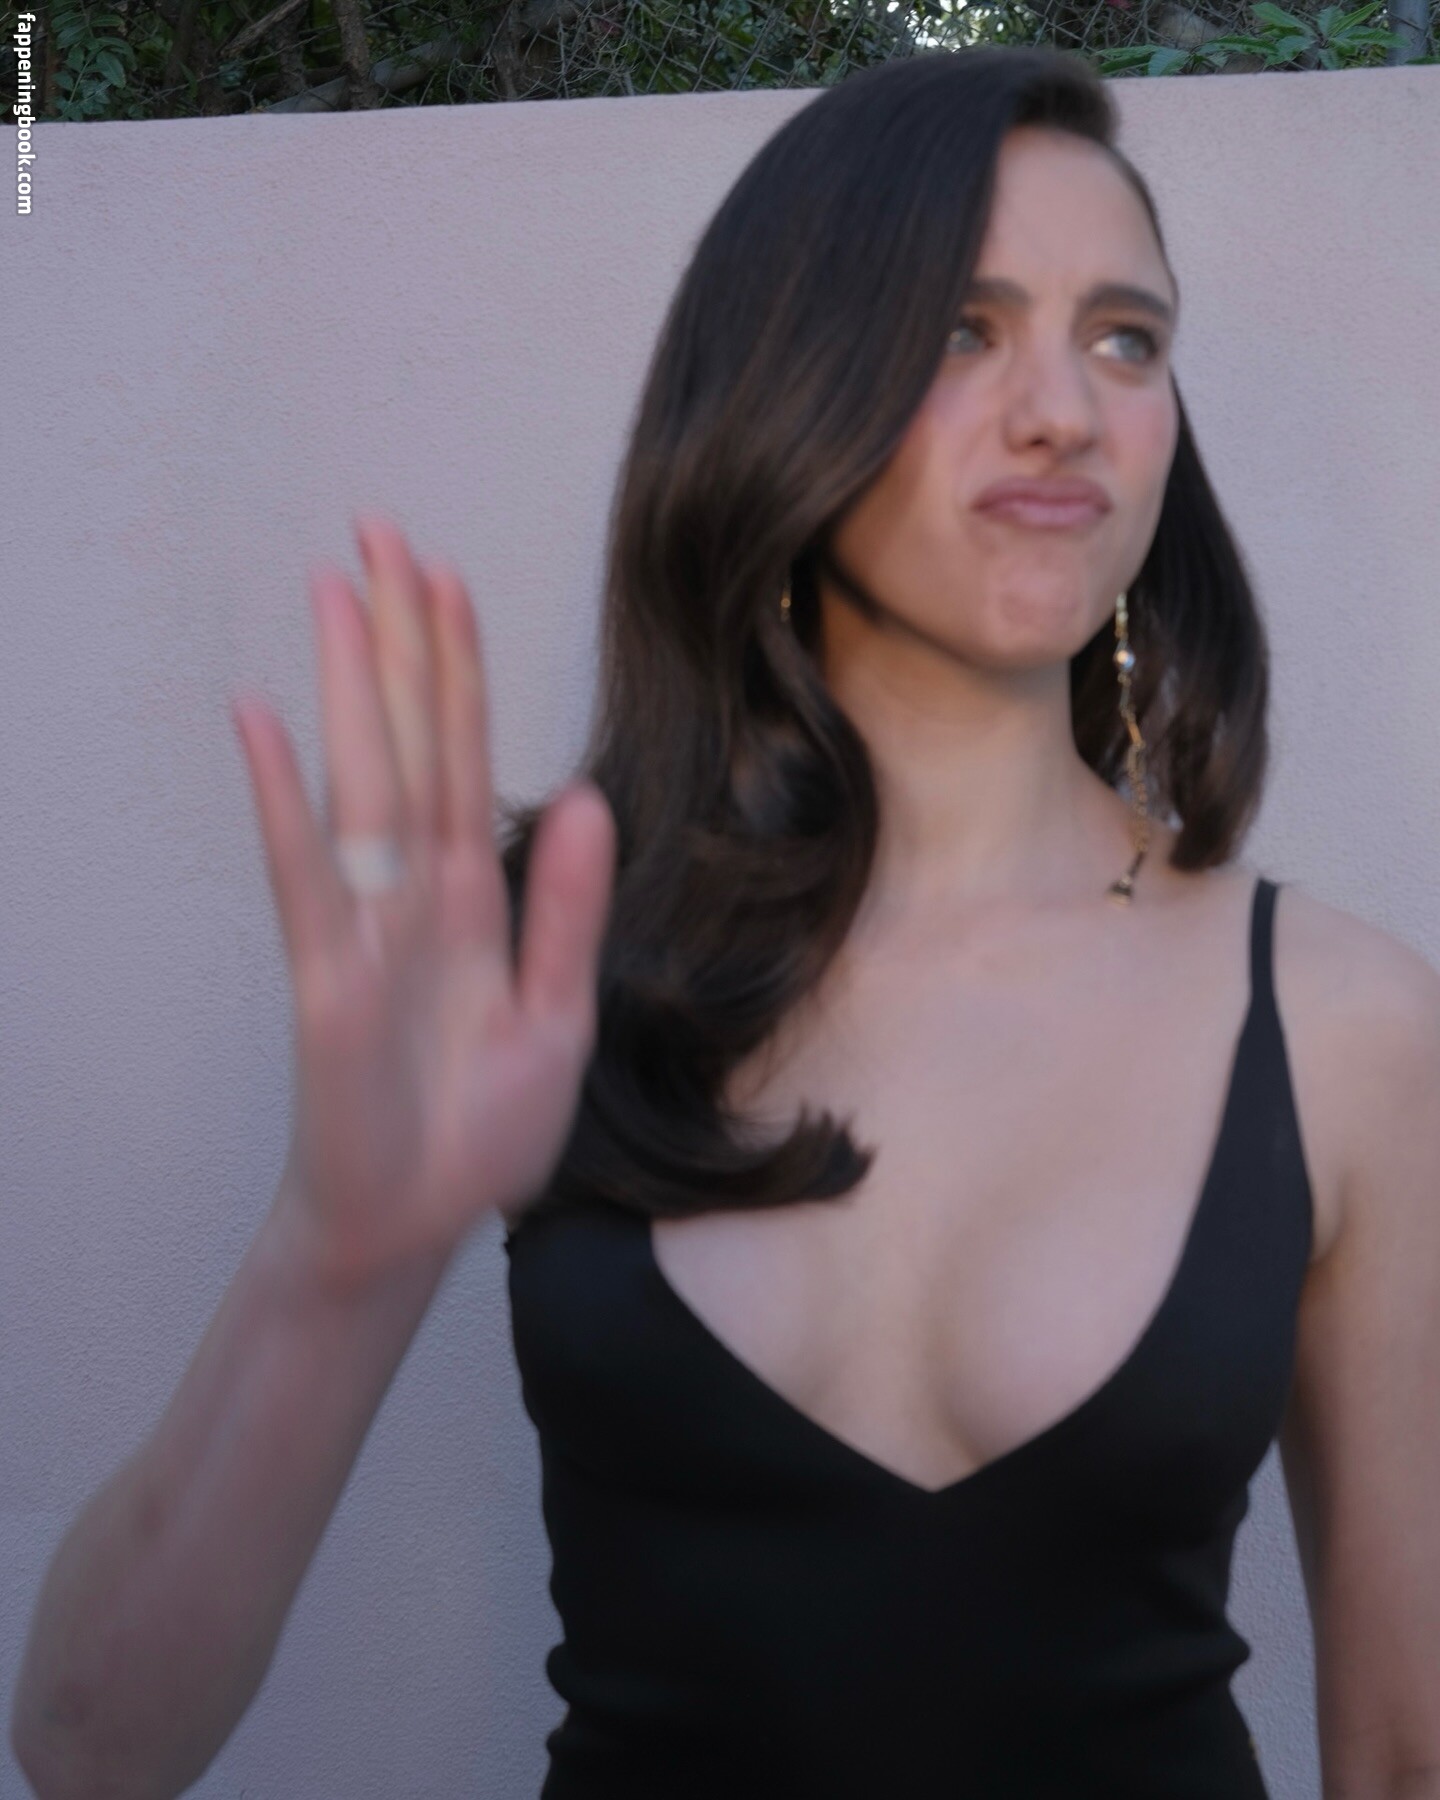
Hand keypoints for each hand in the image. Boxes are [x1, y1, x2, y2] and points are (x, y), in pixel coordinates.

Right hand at [232, 516, 615, 1292]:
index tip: (443, 576)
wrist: (413, 1222)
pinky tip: (264, 720)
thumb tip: (588, 798)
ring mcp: (365, 925)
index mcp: (474, 895)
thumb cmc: (478, 1126)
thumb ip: (568, 910)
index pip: (468, 754)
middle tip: (381, 531)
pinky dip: (286, 800)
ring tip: (338, 590)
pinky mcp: (324, 979)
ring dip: (351, 685)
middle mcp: (415, 891)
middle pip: (411, 739)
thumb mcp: (557, 1015)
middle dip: (401, 638)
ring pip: (363, 780)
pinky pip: (304, 874)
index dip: (459, 667)